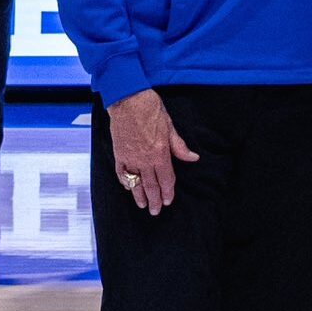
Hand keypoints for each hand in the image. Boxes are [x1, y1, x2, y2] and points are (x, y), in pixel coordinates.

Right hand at [107, 89, 199, 213]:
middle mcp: (145, 159)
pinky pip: (122, 172)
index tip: (169, 200)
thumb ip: (180, 146)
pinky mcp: (119, 153)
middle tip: (156, 211)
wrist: (128, 99)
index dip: (168, 191)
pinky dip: (125, 182)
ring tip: (142, 206)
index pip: (166, 178)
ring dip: (139, 196)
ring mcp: (130, 157)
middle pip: (151, 185)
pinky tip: (128, 188)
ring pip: (136, 182)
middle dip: (155, 200)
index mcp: (160, 153)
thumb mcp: (170, 126)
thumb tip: (193, 158)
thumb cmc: (150, 109)